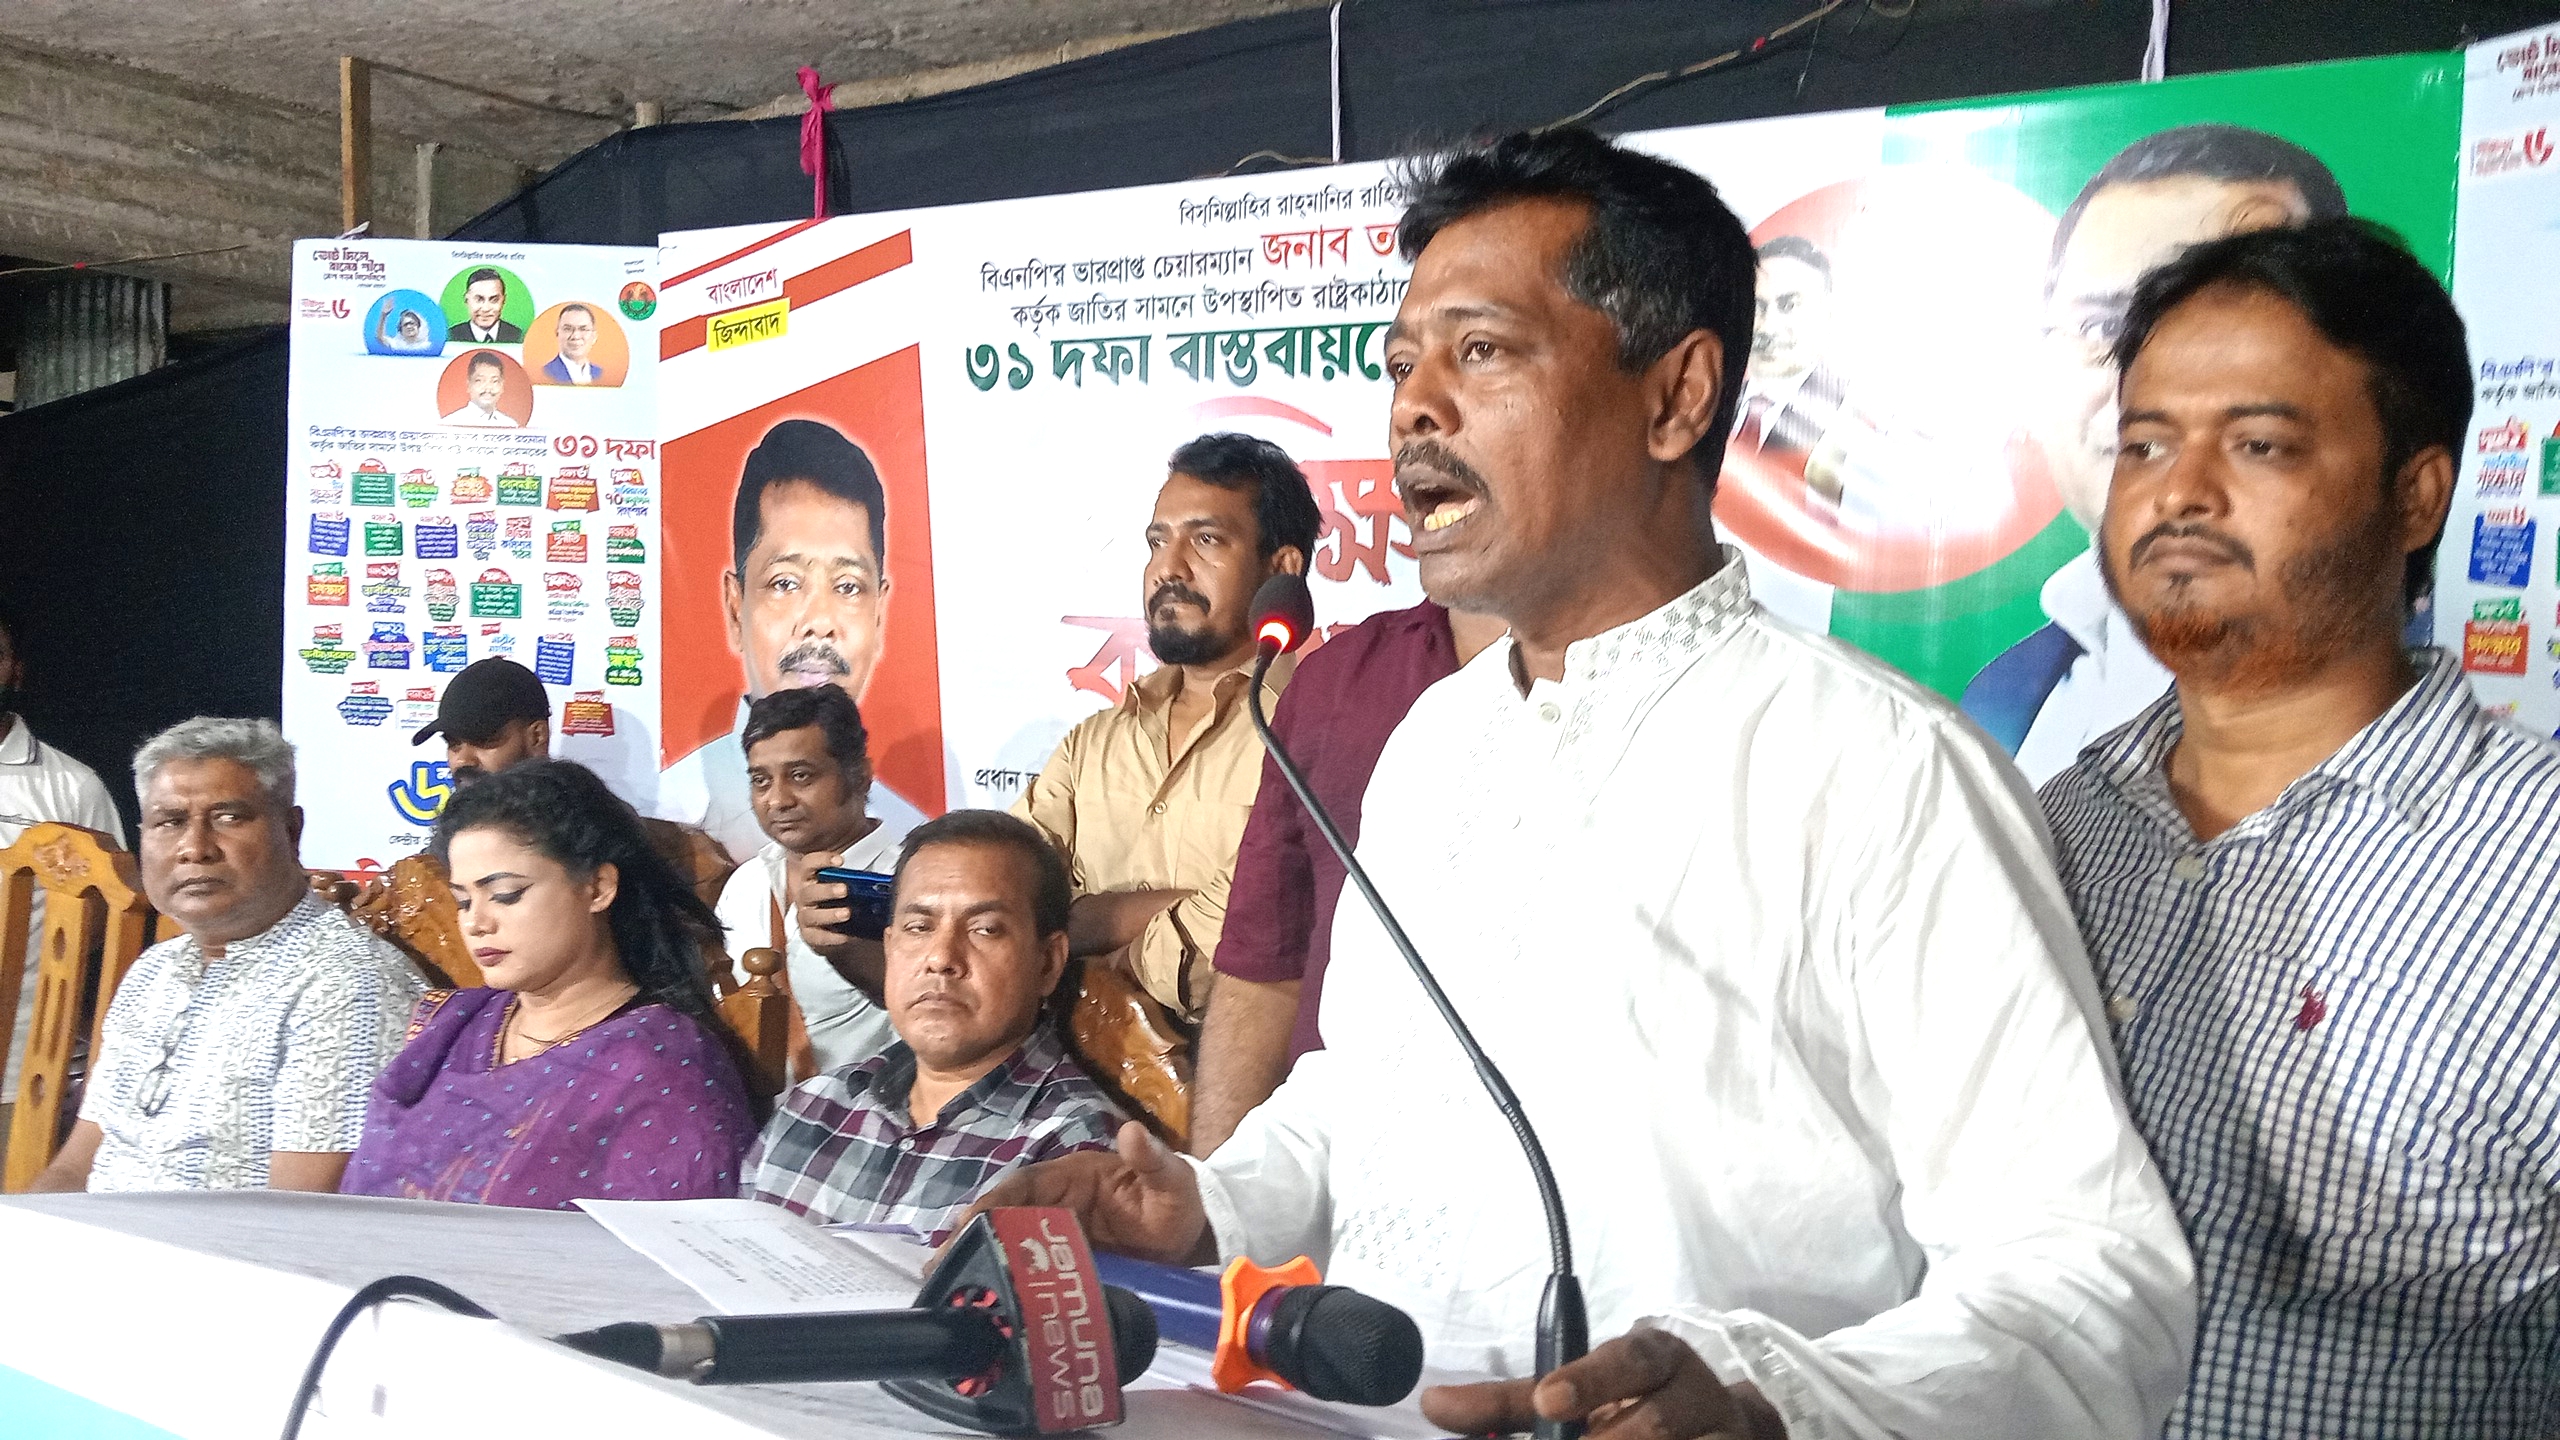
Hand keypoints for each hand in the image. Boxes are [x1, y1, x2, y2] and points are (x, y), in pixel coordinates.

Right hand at [787, 852, 857, 958]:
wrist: (836, 931)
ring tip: (847, 913)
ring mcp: (805, 916)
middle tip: (844, 889)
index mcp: (812, 879)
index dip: (822, 860)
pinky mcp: (809, 935)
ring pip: (811, 915)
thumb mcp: (847, 887)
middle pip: (810, 891)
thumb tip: (879, 880)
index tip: (840, 860)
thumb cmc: (842, 902)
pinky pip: (816, 937)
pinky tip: (844, 936)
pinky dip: (831, 937)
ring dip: (829, 914)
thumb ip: (856, 881)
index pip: (809, 864)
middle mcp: (805, 896)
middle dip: (827, 890)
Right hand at [943, 1120, 1213, 1266]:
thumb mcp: (1170, 1179)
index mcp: (1071, 1177)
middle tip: (939, 1268)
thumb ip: (1151, 1159)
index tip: (968, 1222)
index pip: (1023, 1186)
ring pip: (1010, 1248)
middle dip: (970, 1239)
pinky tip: (986, 1308)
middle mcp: (1055, 1206)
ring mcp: (1056, 1240)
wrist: (1193, 1240)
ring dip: (979, 1264)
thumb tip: (1131, 1130)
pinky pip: (1030, 1276)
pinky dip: (1006, 1286)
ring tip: (947, 1291)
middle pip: (1004, 1219)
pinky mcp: (1063, 1268)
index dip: (994, 1201)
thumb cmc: (1177, 1200)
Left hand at [1420, 1329, 1783, 1439]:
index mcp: (1655, 1356)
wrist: (1716, 1430)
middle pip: (1651, 1422)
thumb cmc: (1628, 1407)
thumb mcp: (1572, 1395)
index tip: (1548, 1400)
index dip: (1588, 1379)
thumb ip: (1509, 1404)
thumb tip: (1434, 1405)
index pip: (1629, 1358)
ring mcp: (1721, 1433)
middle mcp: (1696, 1390)